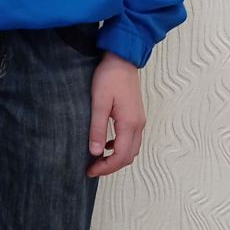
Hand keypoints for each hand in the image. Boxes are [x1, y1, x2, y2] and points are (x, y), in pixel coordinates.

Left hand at [86, 51, 146, 176]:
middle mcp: (138, 125)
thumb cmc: (109, 77)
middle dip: (111, 166)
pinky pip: (131, 140)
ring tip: (98, 159)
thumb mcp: (99, 103)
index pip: (120, 156)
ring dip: (116, 158)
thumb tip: (96, 152)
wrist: (122, 59)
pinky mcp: (137, 116)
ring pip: (131, 149)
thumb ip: (97, 128)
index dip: (105, 168)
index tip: (90, 170)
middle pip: (128, 156)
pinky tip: (106, 143)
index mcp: (129, 124)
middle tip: (92, 168)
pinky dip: (120, 147)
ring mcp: (139, 120)